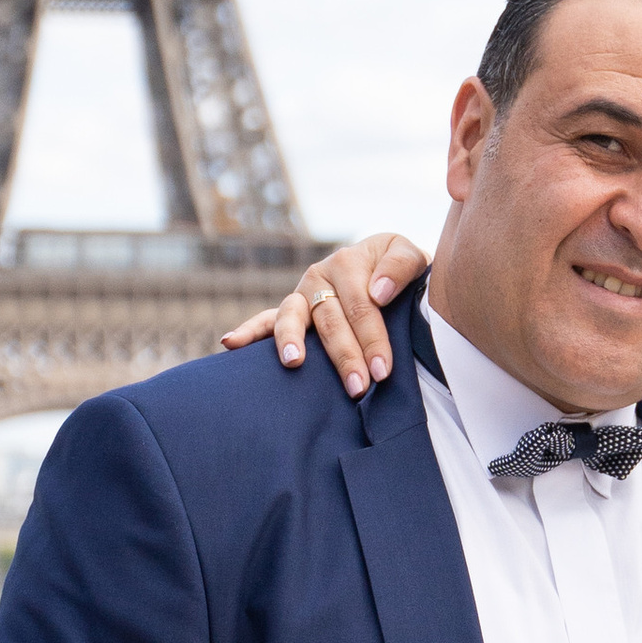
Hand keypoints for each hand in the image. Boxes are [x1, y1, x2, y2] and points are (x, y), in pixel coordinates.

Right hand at [222, 233, 431, 399]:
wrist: (389, 271)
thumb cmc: (402, 271)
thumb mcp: (412, 256)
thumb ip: (401, 266)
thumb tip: (379, 291)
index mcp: (350, 261)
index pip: (362, 306)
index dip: (372, 338)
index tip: (382, 370)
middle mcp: (320, 276)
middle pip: (330, 319)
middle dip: (344, 355)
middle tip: (357, 386)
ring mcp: (302, 293)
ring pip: (292, 317)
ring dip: (292, 342)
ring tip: (294, 362)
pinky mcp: (291, 310)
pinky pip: (266, 320)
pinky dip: (248, 331)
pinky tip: (230, 343)